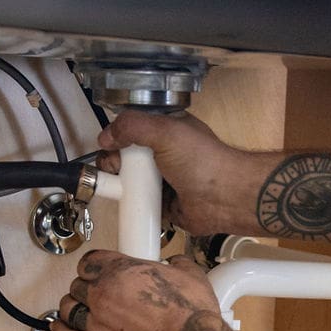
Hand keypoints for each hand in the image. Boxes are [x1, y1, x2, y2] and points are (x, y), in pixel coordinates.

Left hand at [50, 249, 223, 330]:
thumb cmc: (192, 315)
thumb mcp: (190, 274)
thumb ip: (177, 264)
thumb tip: (176, 263)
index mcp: (121, 270)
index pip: (89, 261)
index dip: (92, 267)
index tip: (95, 272)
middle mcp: (104, 294)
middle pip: (78, 286)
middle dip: (85, 289)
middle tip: (95, 295)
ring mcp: (99, 322)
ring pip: (69, 309)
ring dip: (73, 308)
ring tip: (80, 311)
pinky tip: (60, 328)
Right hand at [96, 110, 268, 235]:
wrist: (223, 197)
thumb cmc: (203, 160)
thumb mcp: (165, 131)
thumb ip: (132, 126)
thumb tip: (106, 136)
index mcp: (167, 130)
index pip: (132, 128)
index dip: (117, 134)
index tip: (108, 143)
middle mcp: (163, 153)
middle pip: (126, 155)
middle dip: (114, 161)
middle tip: (114, 168)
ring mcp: (163, 178)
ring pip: (129, 180)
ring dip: (119, 183)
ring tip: (118, 186)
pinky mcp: (162, 202)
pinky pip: (139, 202)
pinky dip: (131, 203)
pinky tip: (127, 201)